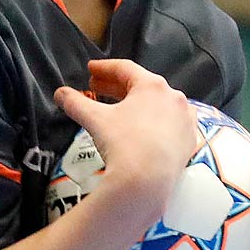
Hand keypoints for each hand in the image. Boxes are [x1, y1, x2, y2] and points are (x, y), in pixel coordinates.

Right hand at [55, 59, 198, 216]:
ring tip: (120, 108)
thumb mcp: (95, 120)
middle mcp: (173, 97)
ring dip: (138, 103)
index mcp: (152, 86)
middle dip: (117, 87)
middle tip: (98, 88)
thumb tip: (60, 93)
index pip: (125, 69)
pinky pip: (171, 124)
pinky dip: (156, 122)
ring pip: (159, 104)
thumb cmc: (123, 143)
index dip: (104, 68)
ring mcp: (185, 119)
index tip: (91, 70)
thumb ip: (75, 103)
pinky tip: (145, 128)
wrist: (148, 181)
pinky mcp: (189, 140)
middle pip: (142, 86)